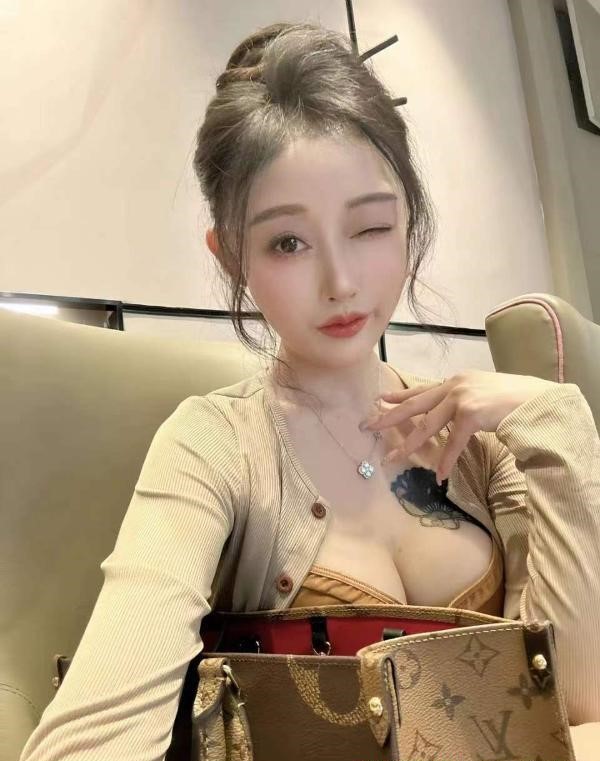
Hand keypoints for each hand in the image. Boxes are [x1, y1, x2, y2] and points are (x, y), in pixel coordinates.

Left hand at [360, 370, 555, 484]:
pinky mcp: (471, 414)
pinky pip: (453, 443)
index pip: (421, 390)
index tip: (379, 399)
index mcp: (456, 380)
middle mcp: (455, 385)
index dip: (399, 396)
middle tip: (368, 425)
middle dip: (390, 417)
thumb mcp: (482, 393)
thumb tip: (448, 416)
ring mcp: (462, 398)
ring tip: (393, 459)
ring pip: (427, 425)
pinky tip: (440, 474)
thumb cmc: (515, 399)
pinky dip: (446, 460)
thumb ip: (463, 401)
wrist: (540, 400)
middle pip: (415, 405)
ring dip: (410, 445)